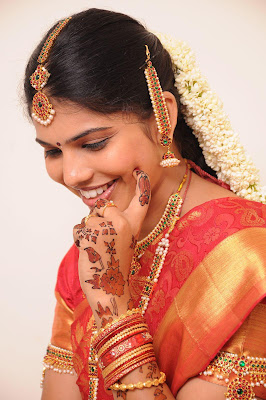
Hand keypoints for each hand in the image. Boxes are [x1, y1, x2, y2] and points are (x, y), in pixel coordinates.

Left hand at [73, 170, 150, 328]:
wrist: (110, 291)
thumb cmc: (115, 269)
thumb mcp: (124, 243)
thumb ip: (118, 225)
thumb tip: (103, 211)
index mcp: (134, 226)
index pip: (140, 200)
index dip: (141, 185)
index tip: (140, 172)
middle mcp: (123, 223)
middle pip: (105, 207)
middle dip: (99, 220)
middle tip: (104, 242)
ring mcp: (107, 227)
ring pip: (90, 218)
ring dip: (88, 231)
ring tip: (97, 249)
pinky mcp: (92, 234)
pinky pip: (79, 227)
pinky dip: (79, 237)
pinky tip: (89, 252)